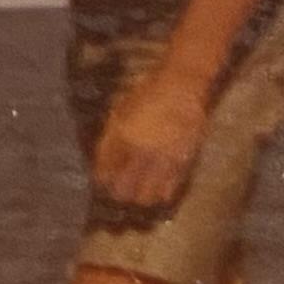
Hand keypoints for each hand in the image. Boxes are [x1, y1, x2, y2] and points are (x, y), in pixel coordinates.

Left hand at [90, 75, 211, 212]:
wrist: (182, 85)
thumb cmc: (147, 93)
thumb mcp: (120, 110)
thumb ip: (110, 138)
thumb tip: (103, 162)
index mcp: (122, 138)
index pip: (105, 173)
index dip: (101, 181)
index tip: (102, 183)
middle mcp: (141, 153)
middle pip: (123, 192)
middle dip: (117, 194)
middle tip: (117, 191)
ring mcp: (163, 160)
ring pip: (145, 198)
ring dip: (138, 199)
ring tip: (137, 194)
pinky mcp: (182, 164)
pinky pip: (168, 192)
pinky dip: (159, 195)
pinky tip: (155, 189)